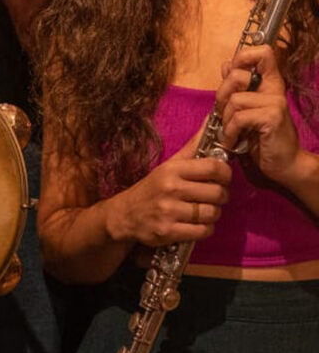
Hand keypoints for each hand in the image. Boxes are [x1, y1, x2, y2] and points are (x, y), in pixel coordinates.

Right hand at [107, 134, 230, 248]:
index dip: (226, 173)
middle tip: (214, 195)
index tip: (223, 177)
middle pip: (217, 192)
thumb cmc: (153, 187)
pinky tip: (197, 223)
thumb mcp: (170, 164)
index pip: (213, 167)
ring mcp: (170, 211)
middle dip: (221, 195)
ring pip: (213, 213)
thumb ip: (193, 146)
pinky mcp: (170, 232)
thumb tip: (211, 119)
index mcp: (173, 169)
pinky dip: (206, 229)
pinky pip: (204, 231)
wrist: (126, 214)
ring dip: (214, 213)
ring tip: (204, 209)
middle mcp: (171, 188)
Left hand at [217, 44, 299, 184]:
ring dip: (225, 119)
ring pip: (235, 99)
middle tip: (223, 113)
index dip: (244, 56)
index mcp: (270, 82)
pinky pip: (239, 118)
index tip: (232, 73)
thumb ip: (238, 87)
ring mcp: (275, 102)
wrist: (284, 164)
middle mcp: (275, 89)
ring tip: (230, 131)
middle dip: (221, 95)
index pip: (263, 52)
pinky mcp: (272, 118)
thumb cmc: (263, 137)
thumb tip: (227, 64)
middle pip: (236, 75)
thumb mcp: (247, 108)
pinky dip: (230, 132)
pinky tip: (232, 141)